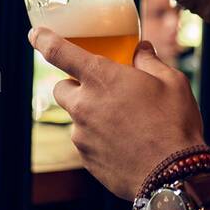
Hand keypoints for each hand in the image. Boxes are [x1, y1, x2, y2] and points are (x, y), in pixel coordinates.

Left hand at [29, 26, 205, 199]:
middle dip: (74, 84)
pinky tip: (125, 143)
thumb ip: (150, 61)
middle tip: (101, 88)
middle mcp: (84, 105)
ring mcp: (82, 135)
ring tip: (123, 121)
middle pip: (60, 88)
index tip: (35, 34)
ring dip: (90, 113)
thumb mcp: (172, 82)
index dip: (43, 40)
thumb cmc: (174, 123)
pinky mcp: (86, 159)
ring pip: (76, 117)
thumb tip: (141, 49)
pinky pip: (86, 141)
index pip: (59, 52)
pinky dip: (98, 138)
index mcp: (101, 78)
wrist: (173, 175)